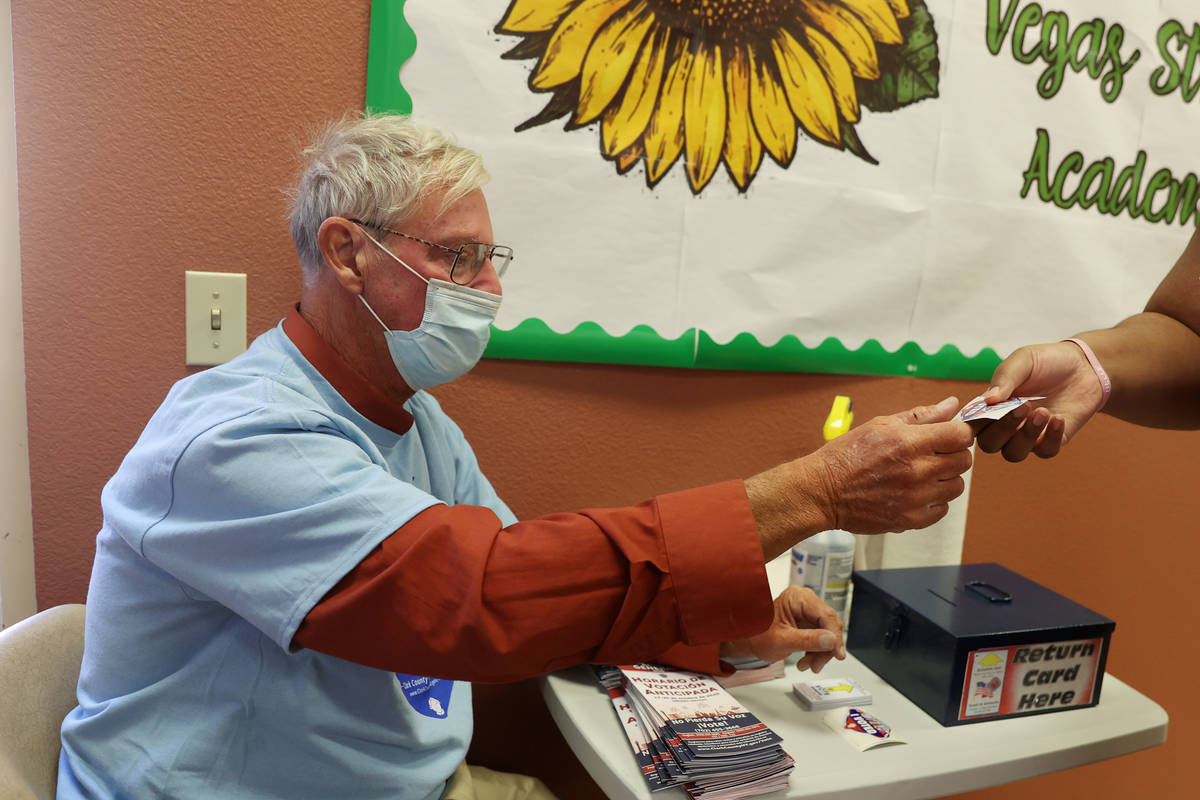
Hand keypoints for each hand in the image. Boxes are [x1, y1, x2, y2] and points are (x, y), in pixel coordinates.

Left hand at [720, 586, 845, 672]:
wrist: (747, 640)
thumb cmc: (756, 634)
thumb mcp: (782, 640)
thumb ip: (807, 640)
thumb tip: (830, 640)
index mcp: (797, 598)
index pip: (825, 615)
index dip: (834, 636)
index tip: (837, 653)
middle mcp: (805, 601)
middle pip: (829, 625)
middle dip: (825, 648)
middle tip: (817, 664)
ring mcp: (807, 612)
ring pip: (827, 634)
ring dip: (820, 653)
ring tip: (808, 665)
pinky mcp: (808, 622)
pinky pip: (821, 638)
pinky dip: (816, 652)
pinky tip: (807, 661)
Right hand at [808, 396, 974, 533]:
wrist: (822, 492)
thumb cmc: (847, 455)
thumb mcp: (880, 426)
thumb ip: (920, 416)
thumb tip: (952, 405)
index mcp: (909, 442)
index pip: (961, 435)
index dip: (959, 433)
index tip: (949, 436)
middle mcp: (917, 470)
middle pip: (964, 461)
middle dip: (952, 455)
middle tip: (931, 456)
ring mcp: (915, 497)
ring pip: (956, 486)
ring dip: (944, 479)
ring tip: (921, 476)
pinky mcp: (912, 519)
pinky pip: (942, 508)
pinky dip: (933, 501)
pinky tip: (914, 493)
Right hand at [973, 341, 1104, 461]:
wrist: (1084, 366)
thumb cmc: (1047, 361)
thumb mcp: (1023, 361)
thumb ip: (1004, 378)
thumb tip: (988, 400)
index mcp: (991, 406)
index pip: (972, 424)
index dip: (972, 425)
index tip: (987, 411)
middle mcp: (1005, 425)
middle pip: (989, 444)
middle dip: (1003, 429)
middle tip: (1023, 407)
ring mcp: (1028, 435)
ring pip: (1014, 453)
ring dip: (1026, 436)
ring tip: (1043, 411)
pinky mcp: (1052, 441)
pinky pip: (1045, 451)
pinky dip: (1051, 437)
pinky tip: (1059, 418)